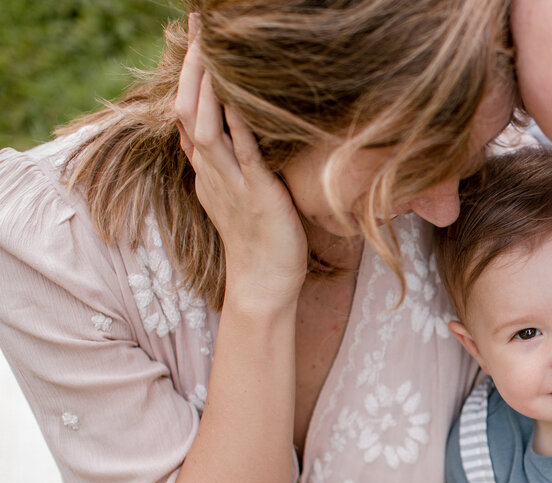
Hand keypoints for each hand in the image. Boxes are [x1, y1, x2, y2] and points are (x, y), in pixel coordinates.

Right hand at [174, 13, 307, 307]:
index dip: (188, 79)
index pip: (188, 115)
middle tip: (197, 28)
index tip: (195, 45)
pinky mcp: (256, 194)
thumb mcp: (240, 197)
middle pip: (188, 111)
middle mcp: (213, 173)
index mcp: (208, 172)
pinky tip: (239, 95)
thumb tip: (229, 140)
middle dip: (192, 69)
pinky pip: (242, 151)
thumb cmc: (263, 243)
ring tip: (208, 48)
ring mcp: (231, 183)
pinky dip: (237, 122)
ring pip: (204, 125)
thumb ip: (233, 167)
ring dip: (205, 86)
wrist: (264, 286)